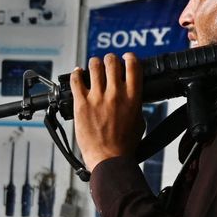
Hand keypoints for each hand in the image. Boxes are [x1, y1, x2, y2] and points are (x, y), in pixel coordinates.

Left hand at [69, 53, 143, 172]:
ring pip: (94, 66)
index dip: (129, 58)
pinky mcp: (81, 104)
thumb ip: (136, 104)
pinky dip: (76, 73)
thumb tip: (132, 94)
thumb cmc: (125, 145)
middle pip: (112, 62)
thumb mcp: (140, 121)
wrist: (110, 159)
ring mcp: (97, 98)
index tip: (126, 58)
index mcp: (133, 98)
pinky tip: (78, 73)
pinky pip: (76, 80)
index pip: (133, 66)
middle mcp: (116, 94)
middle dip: (110, 59)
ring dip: (94, 63)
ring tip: (93, 66)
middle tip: (108, 62)